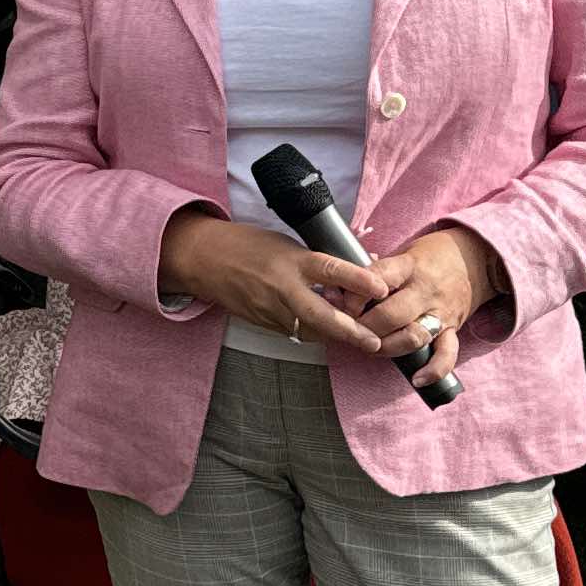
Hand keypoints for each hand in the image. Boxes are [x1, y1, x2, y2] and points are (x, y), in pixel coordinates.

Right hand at [157, 207, 384, 351]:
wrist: (204, 260)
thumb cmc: (247, 245)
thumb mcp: (286, 243)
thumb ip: (317, 259)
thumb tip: (356, 266)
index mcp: (292, 260)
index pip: (331, 269)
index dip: (358, 279)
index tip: (381, 288)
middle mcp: (283, 287)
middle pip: (321, 315)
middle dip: (350, 331)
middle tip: (374, 342)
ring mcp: (271, 309)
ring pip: (309, 330)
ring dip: (334, 336)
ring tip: (359, 340)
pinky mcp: (262, 322)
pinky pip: (294, 331)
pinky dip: (312, 333)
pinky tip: (326, 332)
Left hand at [347, 223, 499, 385]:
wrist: (476, 258)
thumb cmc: (430, 257)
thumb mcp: (403, 253)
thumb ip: (376, 271)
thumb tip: (339, 285)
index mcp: (409, 267)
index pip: (378, 277)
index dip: (356, 294)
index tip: (342, 304)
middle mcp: (426, 290)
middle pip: (392, 314)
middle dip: (366, 327)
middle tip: (352, 331)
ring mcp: (441, 311)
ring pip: (414, 336)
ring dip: (388, 347)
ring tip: (371, 348)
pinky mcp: (453, 328)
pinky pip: (447, 353)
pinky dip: (434, 369)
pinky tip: (417, 379)